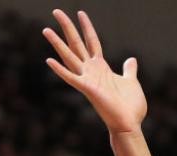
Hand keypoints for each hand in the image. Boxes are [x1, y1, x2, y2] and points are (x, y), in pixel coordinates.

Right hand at [42, 10, 146, 133]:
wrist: (129, 124)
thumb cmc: (130, 107)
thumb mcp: (131, 82)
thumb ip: (129, 70)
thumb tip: (131, 60)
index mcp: (102, 68)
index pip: (92, 41)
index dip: (87, 27)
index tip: (80, 12)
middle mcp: (92, 71)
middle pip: (77, 44)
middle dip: (67, 27)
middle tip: (56, 11)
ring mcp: (88, 80)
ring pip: (70, 57)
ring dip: (57, 44)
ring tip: (45, 30)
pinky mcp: (88, 90)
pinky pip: (71, 78)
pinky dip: (60, 70)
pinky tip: (49, 60)